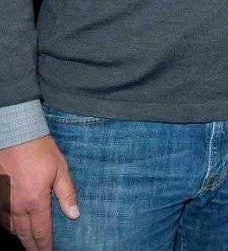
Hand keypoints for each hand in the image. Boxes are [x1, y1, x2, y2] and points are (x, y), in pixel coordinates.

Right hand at [0, 135, 78, 250]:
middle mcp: (17, 206)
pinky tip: (13, 226)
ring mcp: (4, 202)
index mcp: (36, 200)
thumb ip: (67, 194)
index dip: (45, 245)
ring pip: (11, 228)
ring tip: (28, 242)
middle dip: (31, 245)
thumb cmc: (40, 150)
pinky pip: (2, 217)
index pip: (41, 231)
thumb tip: (74, 215)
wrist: (15, 135)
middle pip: (24, 234)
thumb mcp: (60, 169)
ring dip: (20, 236)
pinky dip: (8, 225)